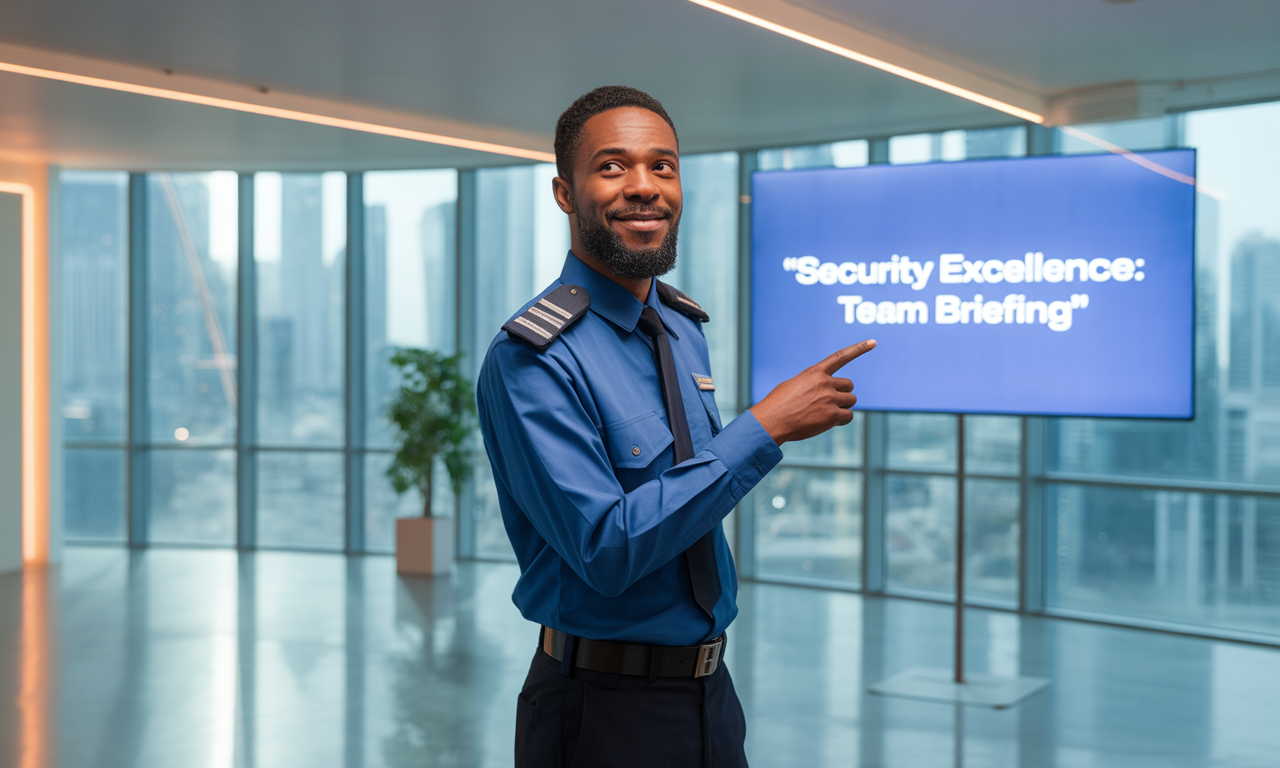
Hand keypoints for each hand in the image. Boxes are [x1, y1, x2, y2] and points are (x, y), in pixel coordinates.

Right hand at [749, 340, 875, 444]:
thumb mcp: (793, 385)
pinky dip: (841, 420)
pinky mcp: (832, 415)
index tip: (873, 342)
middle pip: (849, 386)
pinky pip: (848, 416)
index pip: (841, 357)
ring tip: (824, 413)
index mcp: (814, 372)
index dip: (859, 349)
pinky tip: (827, 423)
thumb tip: (828, 393)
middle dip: (842, 394)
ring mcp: (830, 399)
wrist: (771, 422)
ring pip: (850, 400)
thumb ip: (813, 384)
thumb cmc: (778, 405)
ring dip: (842, 407)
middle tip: (828, 403)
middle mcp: (824, 383)